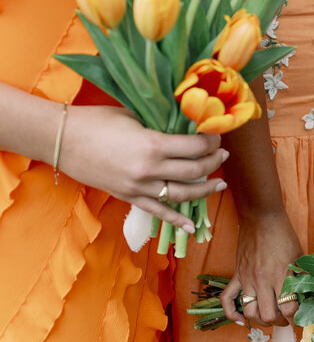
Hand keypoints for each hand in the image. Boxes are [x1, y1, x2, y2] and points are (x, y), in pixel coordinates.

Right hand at [58, 105, 227, 231]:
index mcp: (153, 145)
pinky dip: (176, 220)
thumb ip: (160, 125)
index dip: (212, 142)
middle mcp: (149, 170)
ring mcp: (139, 187)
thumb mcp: (134, 116)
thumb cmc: (97, 121)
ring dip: (204, 190)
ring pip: (181, 194)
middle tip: (222, 155)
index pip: (195, 147)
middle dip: (213, 162)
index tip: (218, 136)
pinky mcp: (128, 197)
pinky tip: (191, 225)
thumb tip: (185, 126)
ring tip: (219, 184)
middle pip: (194, 170)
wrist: (62, 140)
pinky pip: (158, 212)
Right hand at [221, 209, 302, 327]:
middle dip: (280, 323)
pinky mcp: (236, 275)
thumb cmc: (283, 235)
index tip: (299, 315)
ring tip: (270, 317)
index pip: (288, 309)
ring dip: (260, 320)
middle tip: (286, 319)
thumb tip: (310, 295)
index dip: (296, 317)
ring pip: (250, 312)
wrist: (261, 217)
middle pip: (268, 316)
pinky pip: (227, 299)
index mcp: (280, 275)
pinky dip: (231, 313)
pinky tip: (240, 320)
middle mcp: (262, 280)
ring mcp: (246, 279)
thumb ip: (302, 276)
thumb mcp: (299, 255)